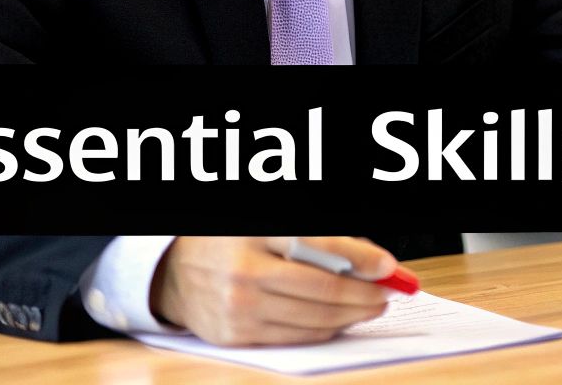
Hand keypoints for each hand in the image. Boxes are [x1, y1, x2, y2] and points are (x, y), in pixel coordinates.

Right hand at [150, 236, 398, 345]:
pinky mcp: (236, 335)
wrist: (173, 270)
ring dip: (352, 314)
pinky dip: (326, 329)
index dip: (360, 259)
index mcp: (255, 233)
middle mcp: (244, 271)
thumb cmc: (231, 241)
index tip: (388, 266)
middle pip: (322, 290)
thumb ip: (316, 236)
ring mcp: (238, 308)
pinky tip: (340, 319)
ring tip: (371, 305)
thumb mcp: (267, 224)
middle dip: (365, 293)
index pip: (319, 246)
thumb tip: (368, 259)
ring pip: (314, 318)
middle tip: (388, 291)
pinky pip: (296, 337)